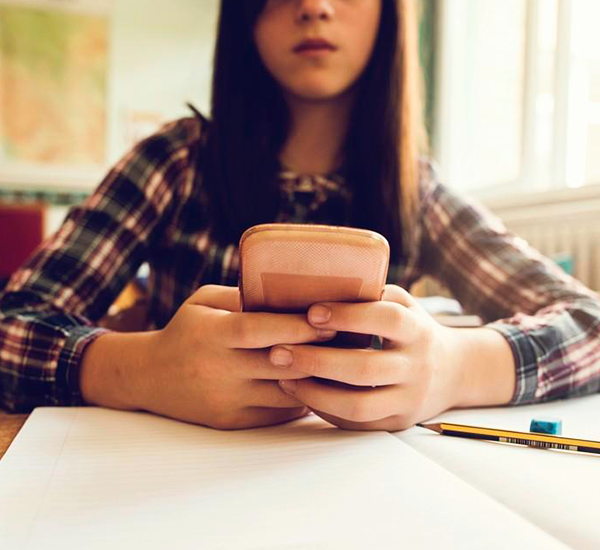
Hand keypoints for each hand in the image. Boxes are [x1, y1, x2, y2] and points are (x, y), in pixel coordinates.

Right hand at [141, 285, 336, 429]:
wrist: (150, 377)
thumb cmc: (186, 331)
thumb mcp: (203, 301)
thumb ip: (241, 295)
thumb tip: (289, 289)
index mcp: (211, 334)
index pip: (258, 329)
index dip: (295, 325)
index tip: (327, 320)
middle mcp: (218, 369)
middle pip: (278, 363)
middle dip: (317, 352)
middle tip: (350, 340)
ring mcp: (225, 399)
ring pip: (284, 393)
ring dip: (316, 379)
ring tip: (343, 363)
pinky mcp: (231, 421)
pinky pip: (277, 413)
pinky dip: (301, 399)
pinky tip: (319, 385)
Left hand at [270, 285, 462, 430]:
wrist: (456, 372)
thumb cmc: (414, 330)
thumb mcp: (404, 305)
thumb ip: (372, 294)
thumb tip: (319, 280)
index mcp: (418, 330)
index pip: (386, 320)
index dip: (348, 316)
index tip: (311, 312)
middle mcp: (417, 366)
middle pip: (364, 368)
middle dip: (316, 360)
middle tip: (278, 352)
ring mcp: (409, 399)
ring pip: (358, 405)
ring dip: (314, 392)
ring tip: (283, 377)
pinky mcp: (397, 422)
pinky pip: (357, 423)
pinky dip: (325, 410)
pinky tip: (302, 394)